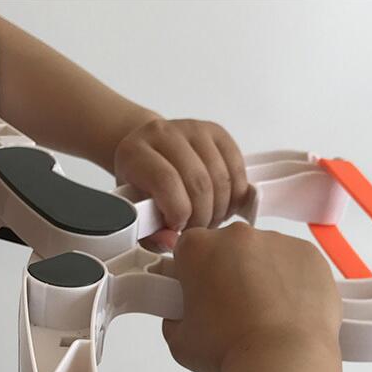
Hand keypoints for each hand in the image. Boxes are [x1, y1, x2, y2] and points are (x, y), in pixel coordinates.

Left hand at [113, 118, 249, 250]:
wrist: (151, 155)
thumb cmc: (144, 188)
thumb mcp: (138, 216)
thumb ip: (152, 234)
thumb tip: (172, 242)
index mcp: (135, 152)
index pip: (166, 181)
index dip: (179, 212)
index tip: (179, 229)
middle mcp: (164, 133)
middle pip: (198, 182)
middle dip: (203, 216)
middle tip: (198, 231)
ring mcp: (193, 129)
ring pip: (221, 178)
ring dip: (221, 208)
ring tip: (210, 219)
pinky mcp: (216, 132)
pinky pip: (236, 169)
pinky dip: (236, 195)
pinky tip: (224, 206)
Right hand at [161, 222, 342, 371]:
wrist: (284, 363)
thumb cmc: (233, 352)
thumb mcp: (179, 342)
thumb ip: (176, 318)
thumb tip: (183, 316)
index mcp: (199, 249)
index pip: (187, 251)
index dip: (191, 275)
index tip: (198, 294)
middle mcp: (237, 237)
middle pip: (227, 249)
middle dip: (226, 274)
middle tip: (231, 312)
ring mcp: (277, 242)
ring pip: (263, 255)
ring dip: (260, 278)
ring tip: (263, 317)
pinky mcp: (309, 255)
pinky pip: (295, 264)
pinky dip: (292, 283)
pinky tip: (286, 312)